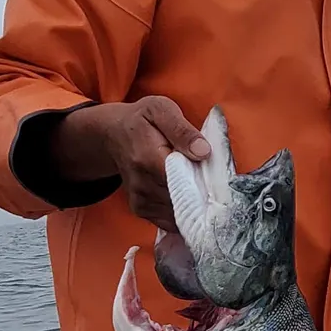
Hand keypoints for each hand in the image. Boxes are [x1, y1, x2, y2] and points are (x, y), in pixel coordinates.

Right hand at [48, 97, 208, 226]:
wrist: (114, 134)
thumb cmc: (142, 120)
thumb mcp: (161, 110)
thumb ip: (182, 130)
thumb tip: (203, 152)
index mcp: (148, 158)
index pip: (183, 182)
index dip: (205, 182)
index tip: (217, 178)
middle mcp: (142, 184)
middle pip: (183, 200)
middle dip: (201, 194)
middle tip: (210, 179)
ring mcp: (140, 200)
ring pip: (178, 213)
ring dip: (193, 204)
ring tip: (197, 184)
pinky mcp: (141, 209)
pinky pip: (169, 220)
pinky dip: (183, 212)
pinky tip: (186, 196)